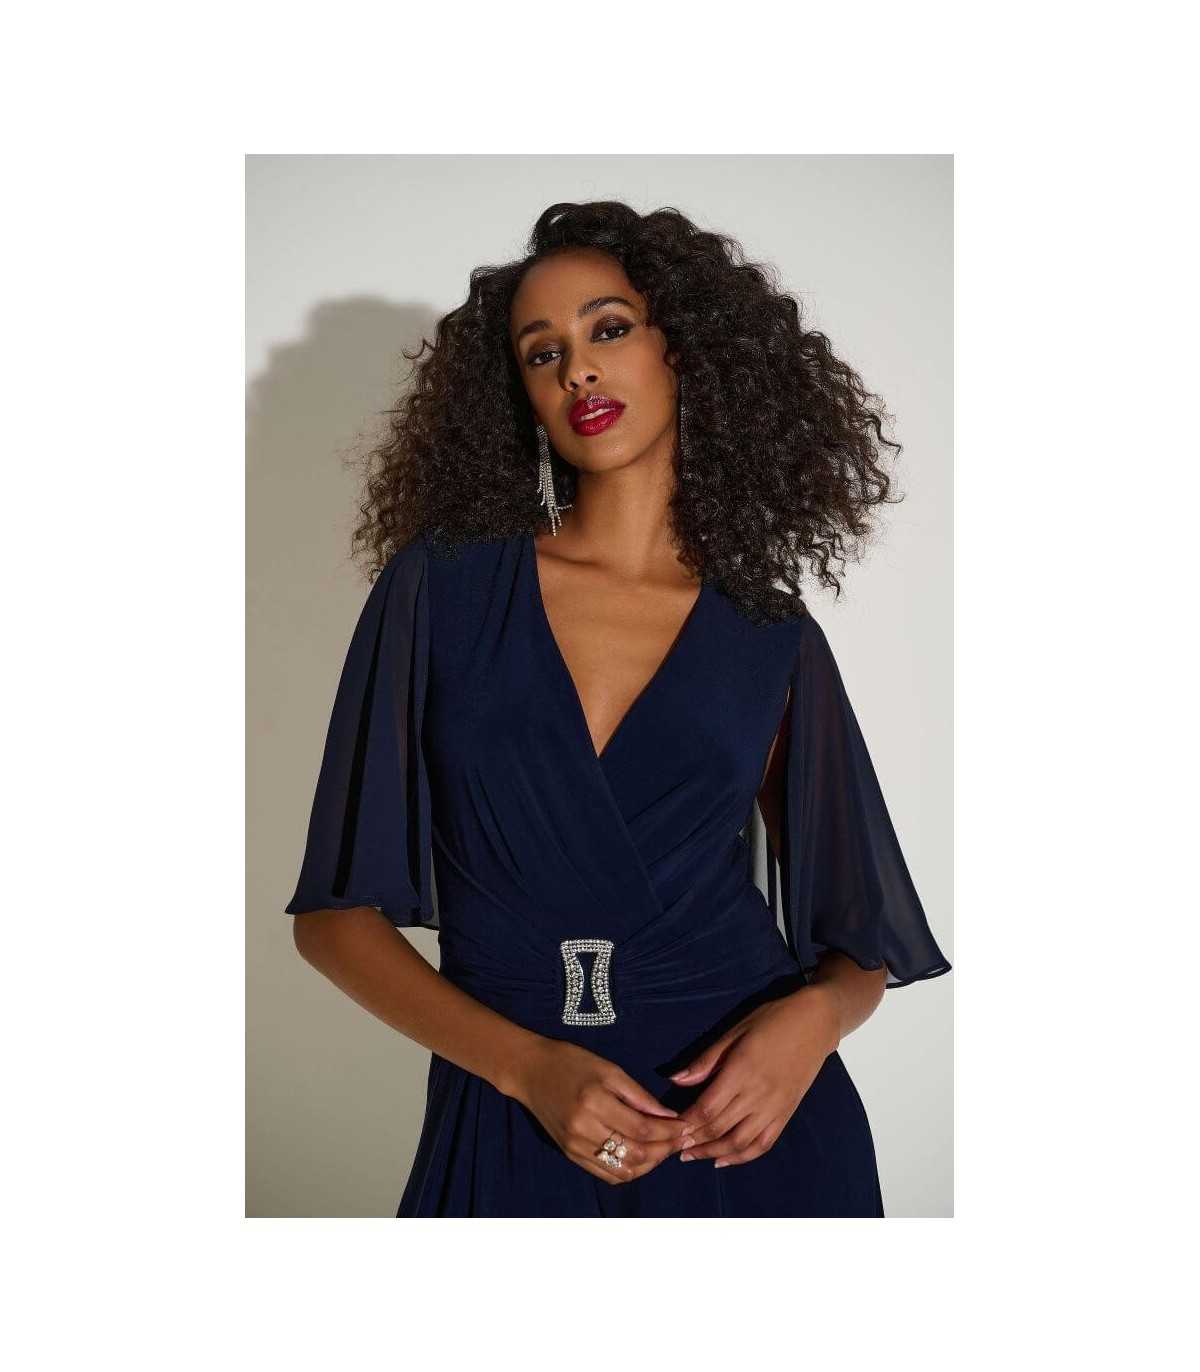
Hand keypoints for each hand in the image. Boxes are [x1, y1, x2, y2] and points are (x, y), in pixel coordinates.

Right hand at [509, 1038, 691, 1184]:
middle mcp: (584, 1130)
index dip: (669, 1131)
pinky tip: (643, 1159)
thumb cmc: (571, 1062)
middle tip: (683, 1140)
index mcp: (595, 1103)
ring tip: (666, 1149)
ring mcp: (576, 1147)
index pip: (642, 1128)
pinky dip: (630, 1171)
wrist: (530, 1072)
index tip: (687, 1127)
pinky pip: (607, 1175)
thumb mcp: (609, 1069)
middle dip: (666, 1149)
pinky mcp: (571, 1156)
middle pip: (636, 1153)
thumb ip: (639, 1096)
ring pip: (624, 1171)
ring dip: (651, 1165)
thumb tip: (668, 1116)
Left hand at [668, 986, 839, 1167]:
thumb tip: (676, 1079)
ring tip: (692, 1155)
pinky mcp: (786, 1114)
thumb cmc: (772, 1020)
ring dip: (713, 1153)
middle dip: (694, 1140)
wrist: (815, 1023)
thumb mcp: (735, 1032)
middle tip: (673, 1146)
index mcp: (742, 1071)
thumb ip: (706, 1060)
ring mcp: (774, 1108)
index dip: (686, 1122)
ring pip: (739, 1142)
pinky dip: (742, 1156)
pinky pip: (763, 1144)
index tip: (669, 1128)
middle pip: (720, 1128)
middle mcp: (758, 1094)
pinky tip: (724, 1160)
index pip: (708, 1107)